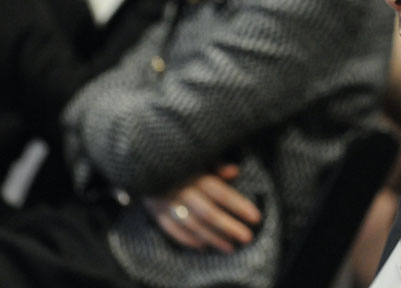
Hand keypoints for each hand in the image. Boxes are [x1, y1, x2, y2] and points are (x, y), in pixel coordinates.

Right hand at [143, 164, 261, 252]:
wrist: (142, 161)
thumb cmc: (179, 158)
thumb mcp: (198, 156)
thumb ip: (216, 165)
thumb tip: (235, 172)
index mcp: (194, 174)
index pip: (221, 193)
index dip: (239, 206)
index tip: (256, 217)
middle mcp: (181, 190)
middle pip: (208, 213)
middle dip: (229, 227)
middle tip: (247, 237)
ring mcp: (167, 203)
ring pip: (192, 225)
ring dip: (212, 238)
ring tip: (230, 247)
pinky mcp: (156, 211)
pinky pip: (172, 230)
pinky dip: (187, 239)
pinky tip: (204, 246)